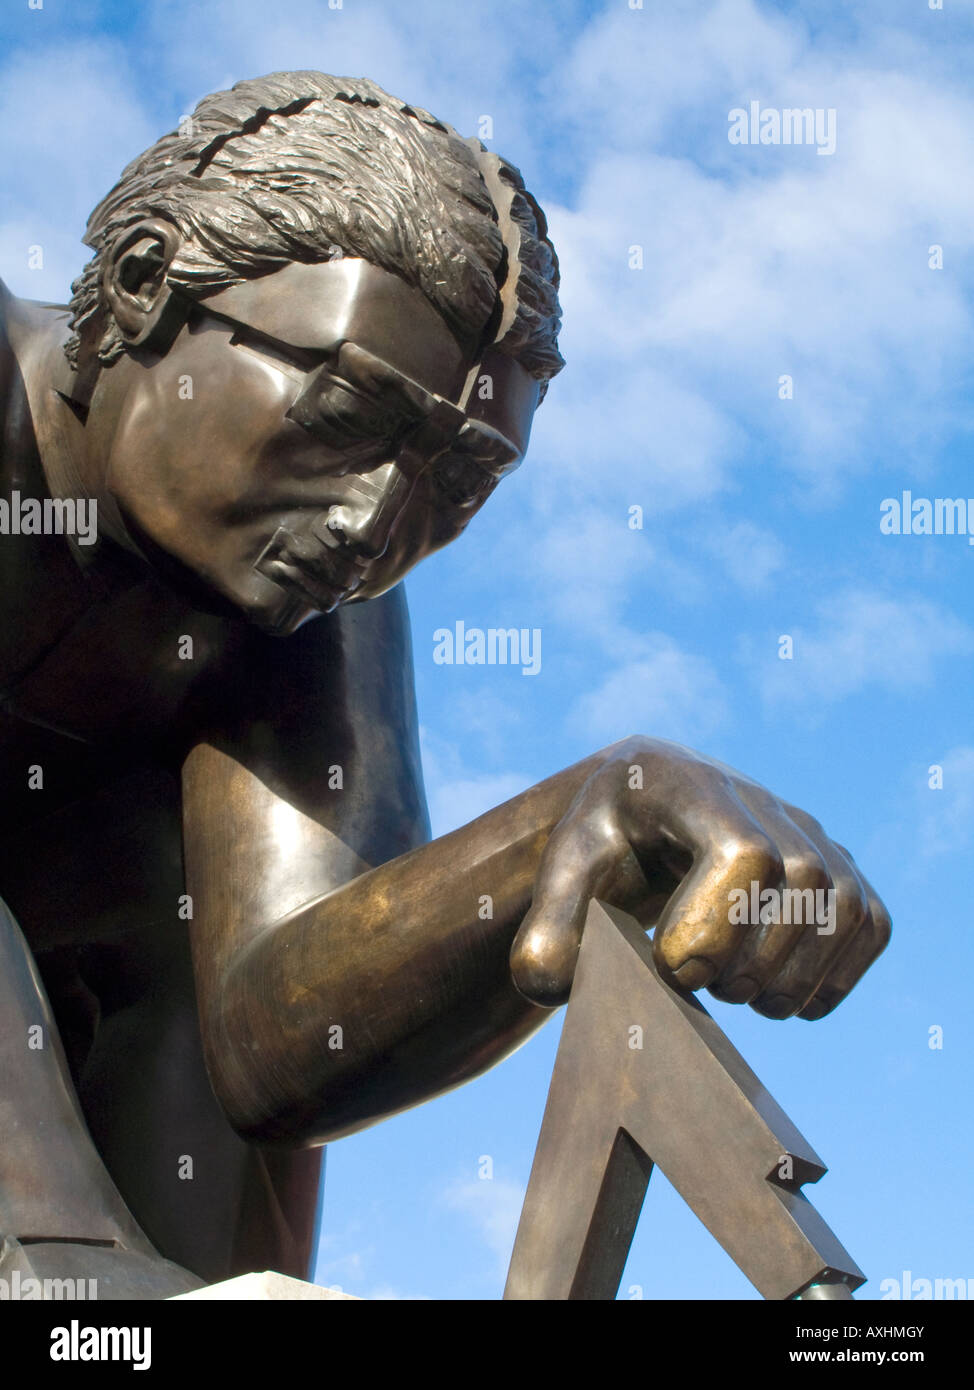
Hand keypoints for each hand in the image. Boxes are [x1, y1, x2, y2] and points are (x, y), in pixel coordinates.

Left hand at [509, 736, 890, 1018]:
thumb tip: (549, 983)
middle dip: (751, 959)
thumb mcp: (560, 876)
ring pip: (841, 905)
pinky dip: (835, 974)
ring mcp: (807, 831)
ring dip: (794, 974)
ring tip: (737, 997)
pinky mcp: (837, 868)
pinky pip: (868, 922)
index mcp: (685, 785)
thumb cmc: (603, 846)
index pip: (741, 849)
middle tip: (697, 988)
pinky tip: (783, 997)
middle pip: (798, 881)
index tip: (670, 968)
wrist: (642, 815)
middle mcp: (759, 798)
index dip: (717, 924)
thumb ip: (545, 929)